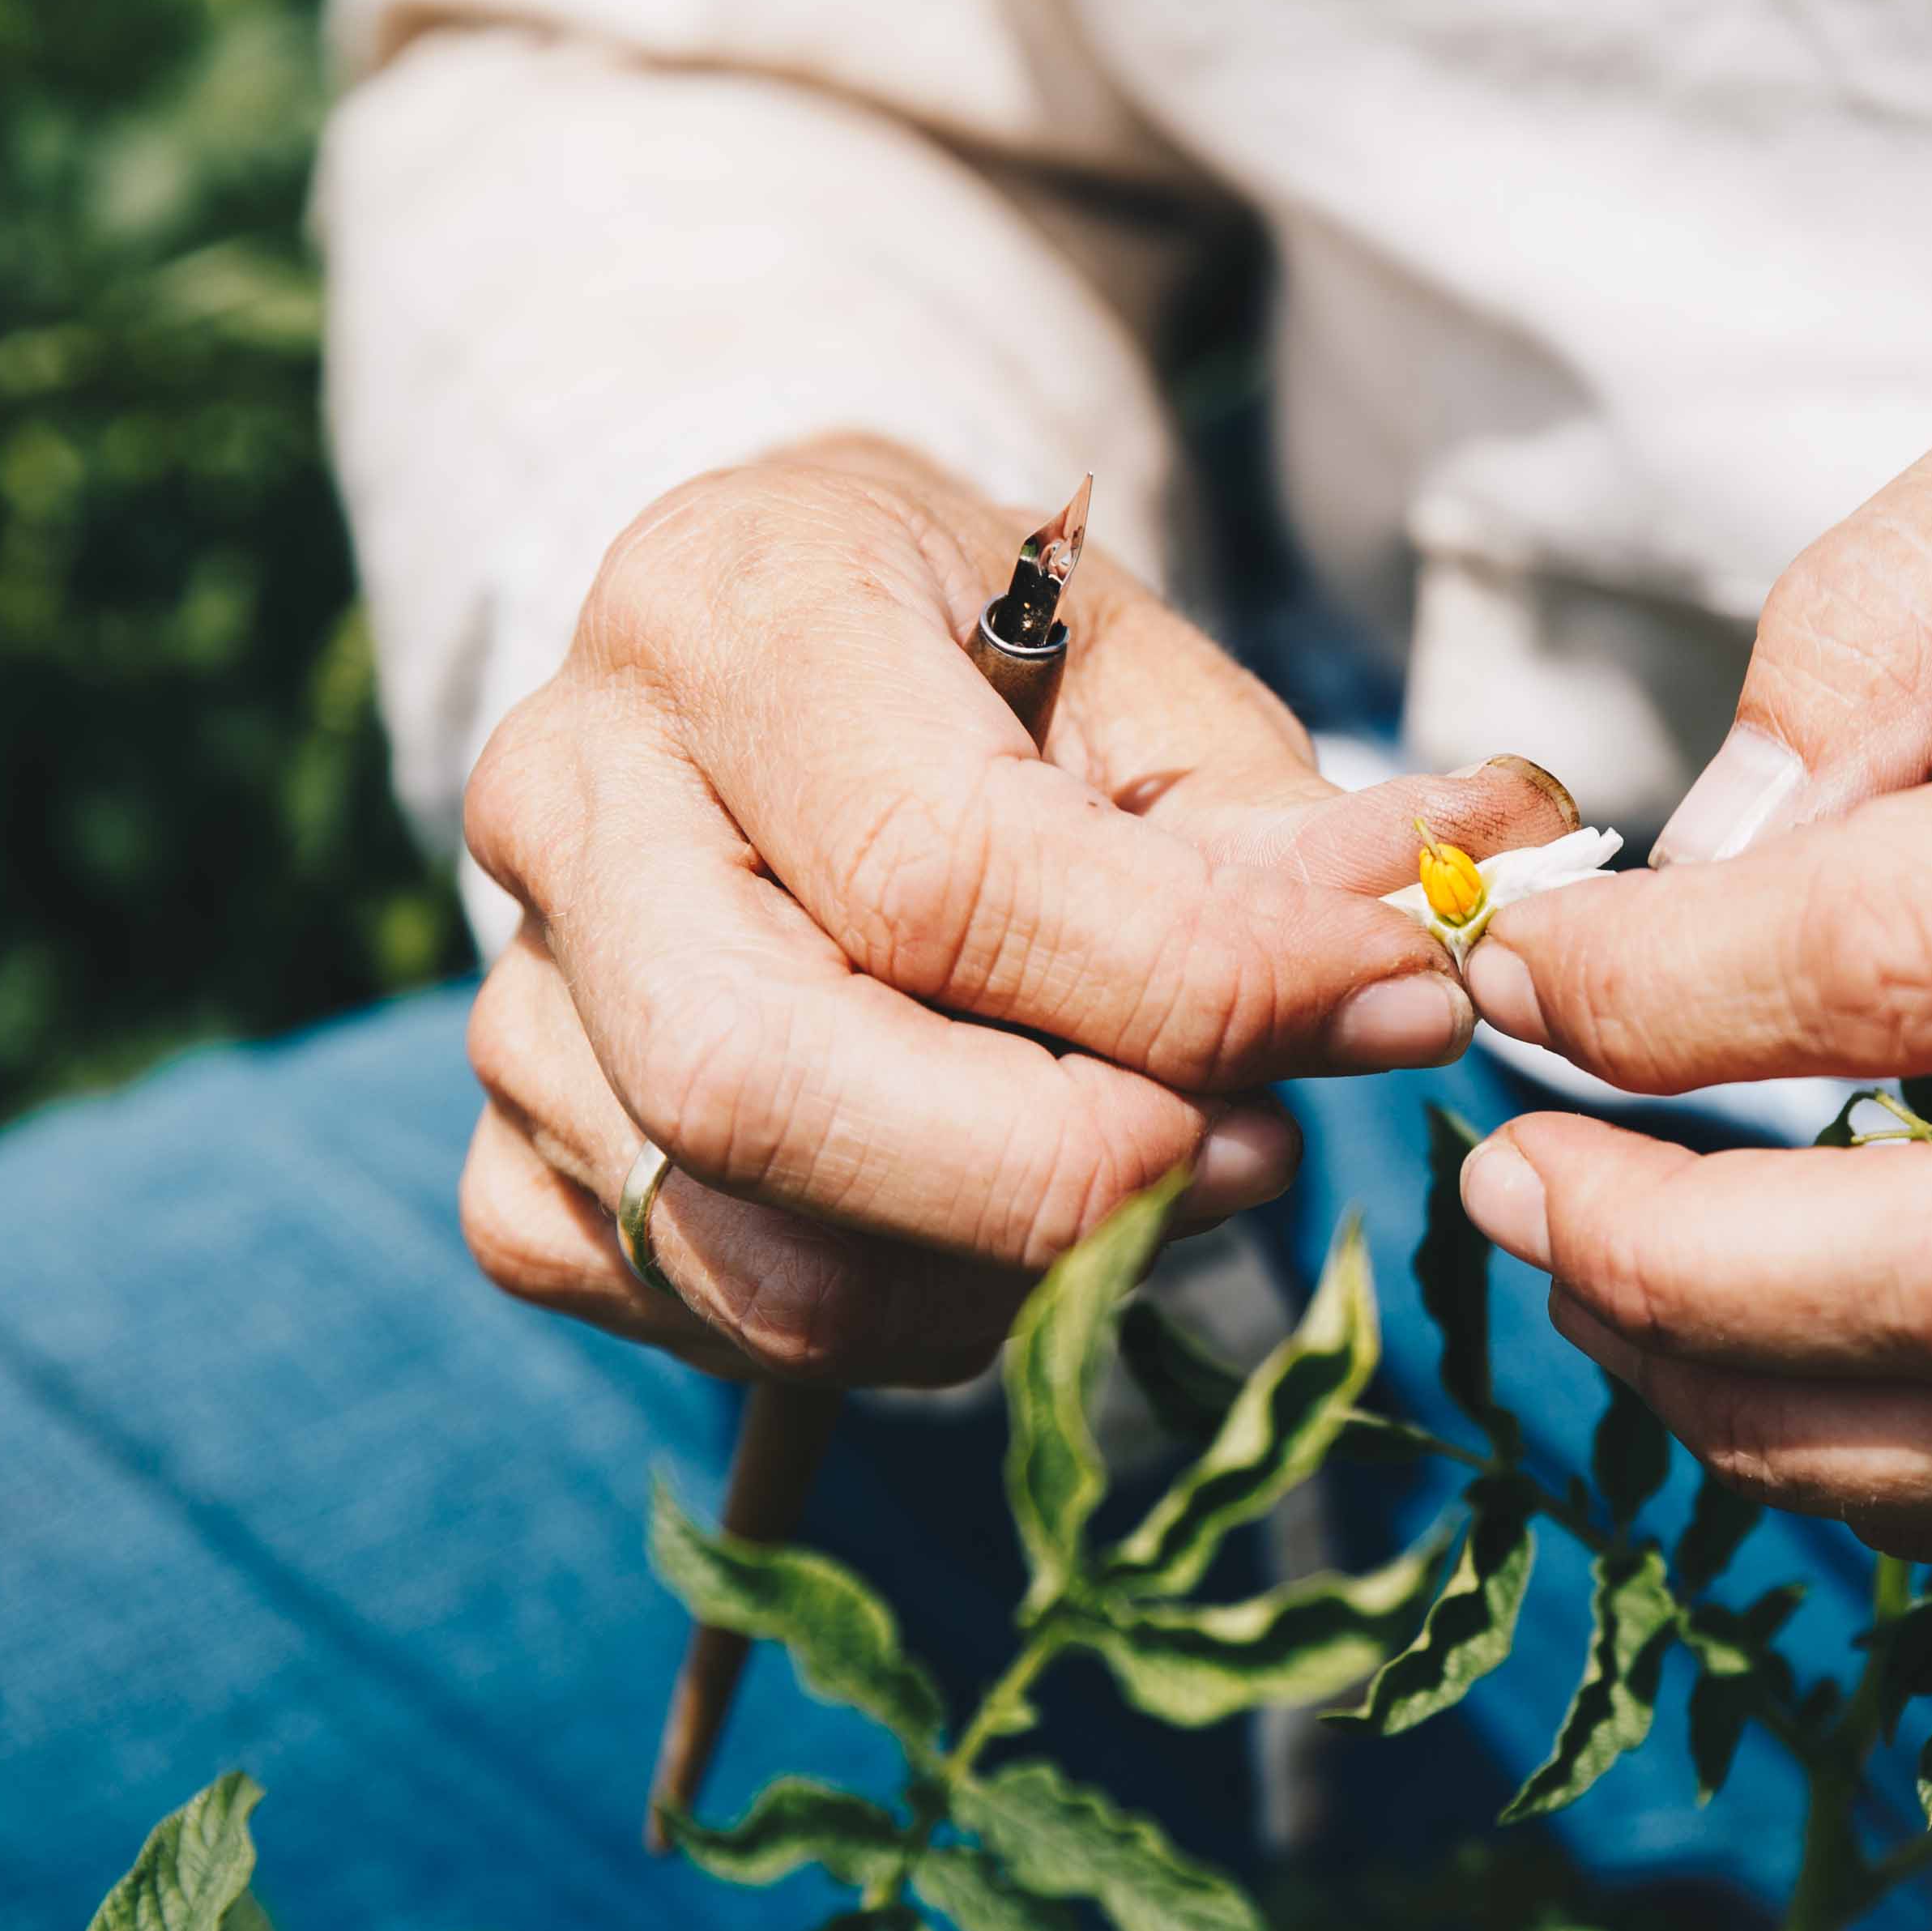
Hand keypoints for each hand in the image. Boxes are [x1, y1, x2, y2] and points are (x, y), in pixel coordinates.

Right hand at [459, 436, 1574, 1383]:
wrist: (789, 650)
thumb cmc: (985, 647)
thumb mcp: (1146, 666)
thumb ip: (1273, 821)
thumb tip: (1421, 937)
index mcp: (725, 611)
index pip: (936, 867)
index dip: (1190, 979)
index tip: (1396, 1006)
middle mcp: (566, 792)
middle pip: (766, 1080)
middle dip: (1058, 1173)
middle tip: (1268, 1148)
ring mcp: (512, 988)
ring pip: (738, 1240)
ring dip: (1005, 1273)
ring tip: (1177, 1181)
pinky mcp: (510, 1152)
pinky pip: (694, 1306)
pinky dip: (891, 1320)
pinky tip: (1006, 1234)